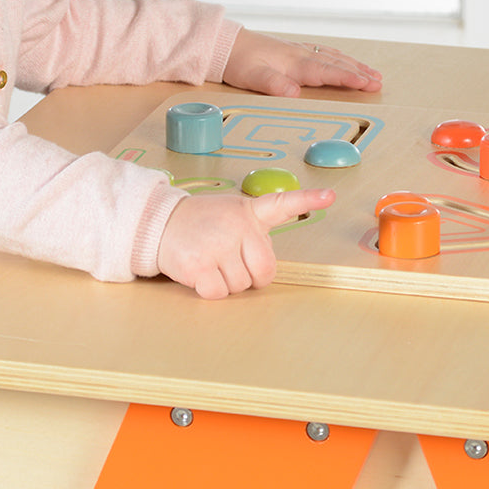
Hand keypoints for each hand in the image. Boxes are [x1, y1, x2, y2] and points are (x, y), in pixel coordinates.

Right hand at [158, 188, 335, 298]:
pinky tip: (199, 271)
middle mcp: (236, 225)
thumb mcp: (231, 212)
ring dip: (226, 282)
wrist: (158, 223)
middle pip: (264, 271)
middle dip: (249, 275)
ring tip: (210, 260)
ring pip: (241, 286)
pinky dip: (210, 290)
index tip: (330, 196)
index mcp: (248, 211)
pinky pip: (219, 293)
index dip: (308, 200)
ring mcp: (216, 244)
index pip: (283, 203)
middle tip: (229, 260)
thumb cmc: (200, 223)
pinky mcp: (198, 264)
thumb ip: (258, 224)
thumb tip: (288, 230)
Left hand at [222, 29, 381, 97]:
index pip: (326, 72)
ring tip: (373, 73)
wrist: (225, 44)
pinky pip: (323, 53)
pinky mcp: (293, 51)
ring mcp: (298, 51)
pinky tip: (344, 60)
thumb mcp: (250, 76)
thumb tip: (294, 92)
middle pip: (335, 64)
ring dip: (353, 65)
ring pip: (332, 57)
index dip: (348, 78)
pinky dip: (339, 58)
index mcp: (293, 63)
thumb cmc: (237, 61)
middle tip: (379, 82)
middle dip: (359, 73)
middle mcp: (299, 55)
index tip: (367, 83)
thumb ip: (273, 84)